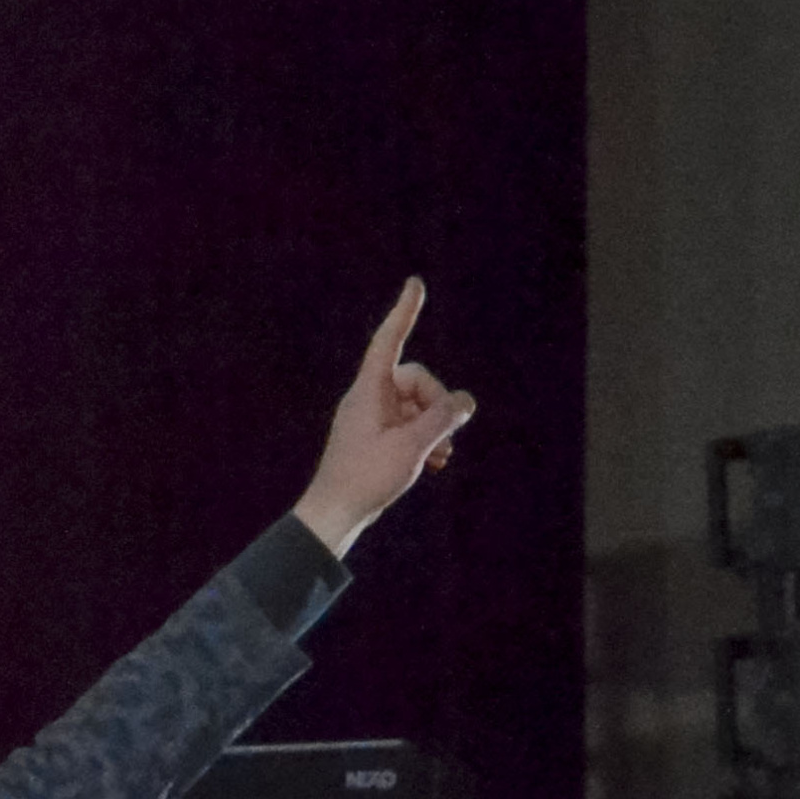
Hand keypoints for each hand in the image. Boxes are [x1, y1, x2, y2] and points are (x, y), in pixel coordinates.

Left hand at [291, 278, 474, 558]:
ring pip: (416, 406)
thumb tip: (464, 401)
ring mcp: (370, 418)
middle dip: (436, 405)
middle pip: (417, 381)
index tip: (414, 284)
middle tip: (442, 438)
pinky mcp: (373, 437)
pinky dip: (423, 439)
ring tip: (440, 457)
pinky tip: (433, 464)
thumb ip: (443, 418)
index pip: (389, 341)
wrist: (334, 514)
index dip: (404, 312)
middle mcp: (367, 398)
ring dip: (434, 427)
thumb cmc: (367, 478)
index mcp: (368, 391)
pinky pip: (407, 425)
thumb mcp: (414, 445)